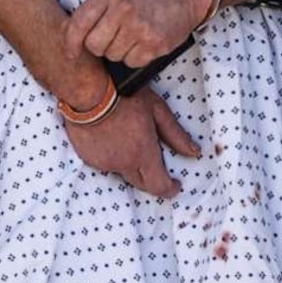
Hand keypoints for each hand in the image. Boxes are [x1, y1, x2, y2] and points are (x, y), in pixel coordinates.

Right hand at [62, 86, 202, 199]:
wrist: (87, 92)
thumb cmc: (125, 96)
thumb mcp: (157, 111)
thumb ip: (176, 135)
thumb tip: (194, 152)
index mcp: (142, 154)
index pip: (159, 186)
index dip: (170, 189)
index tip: (175, 185)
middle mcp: (123, 164)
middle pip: (142, 184)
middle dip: (153, 180)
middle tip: (157, 166)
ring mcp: (103, 162)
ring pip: (122, 173)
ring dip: (130, 165)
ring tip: (130, 142)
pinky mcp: (88, 158)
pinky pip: (105, 164)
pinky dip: (112, 157)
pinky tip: (112, 139)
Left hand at [65, 0, 214, 67]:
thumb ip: (96, 7)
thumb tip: (72, 36)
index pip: (79, 23)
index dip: (70, 42)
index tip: (71, 52)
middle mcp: (124, 9)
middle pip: (94, 46)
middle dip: (100, 46)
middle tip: (112, 37)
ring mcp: (141, 27)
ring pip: (113, 56)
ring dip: (119, 51)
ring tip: (132, 35)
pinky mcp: (155, 44)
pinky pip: (132, 62)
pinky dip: (135, 57)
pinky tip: (143, 42)